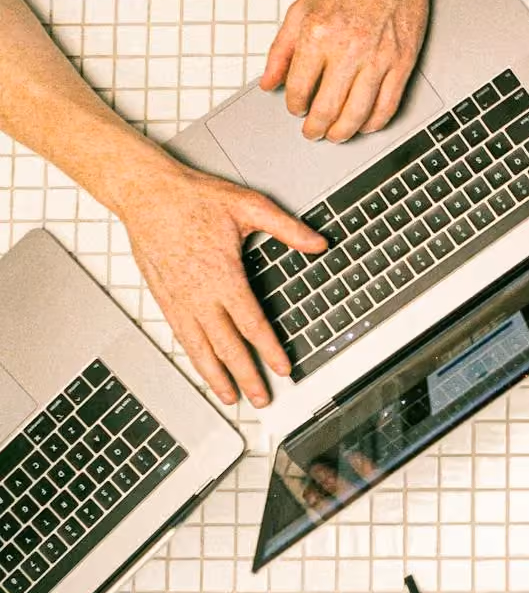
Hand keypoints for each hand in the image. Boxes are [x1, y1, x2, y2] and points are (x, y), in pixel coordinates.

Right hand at [119, 158, 326, 407]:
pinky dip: (194, 357)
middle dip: (246, 376)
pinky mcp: (164, 297)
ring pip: (200, 348)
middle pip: (226, 347)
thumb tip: (318, 243)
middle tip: (261, 398)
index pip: (252, 324)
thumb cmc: (193, 198)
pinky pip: (181, 336)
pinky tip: (202, 367)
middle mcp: (199, 294)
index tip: (283, 369)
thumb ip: (287, 229)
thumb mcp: (248, 206)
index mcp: (223, 276)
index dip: (269, 350)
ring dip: (216, 376)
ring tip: (230, 396)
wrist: (146, 194)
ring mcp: (178, 299)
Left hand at [260, 0, 433, 143]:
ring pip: (357, 114)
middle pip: (326, 108)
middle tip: (312, 132)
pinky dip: (374, 123)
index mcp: (318, 34)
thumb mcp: (302, 8)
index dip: (294, 105)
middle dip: (315, 128)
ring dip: (342, 132)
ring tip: (335, 135)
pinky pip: (387, 105)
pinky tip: (365, 125)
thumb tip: (268, 83)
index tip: (296, 109)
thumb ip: (281, 49)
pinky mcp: (402, 62)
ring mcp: (378, 58)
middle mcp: (348, 49)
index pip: (298, 88)